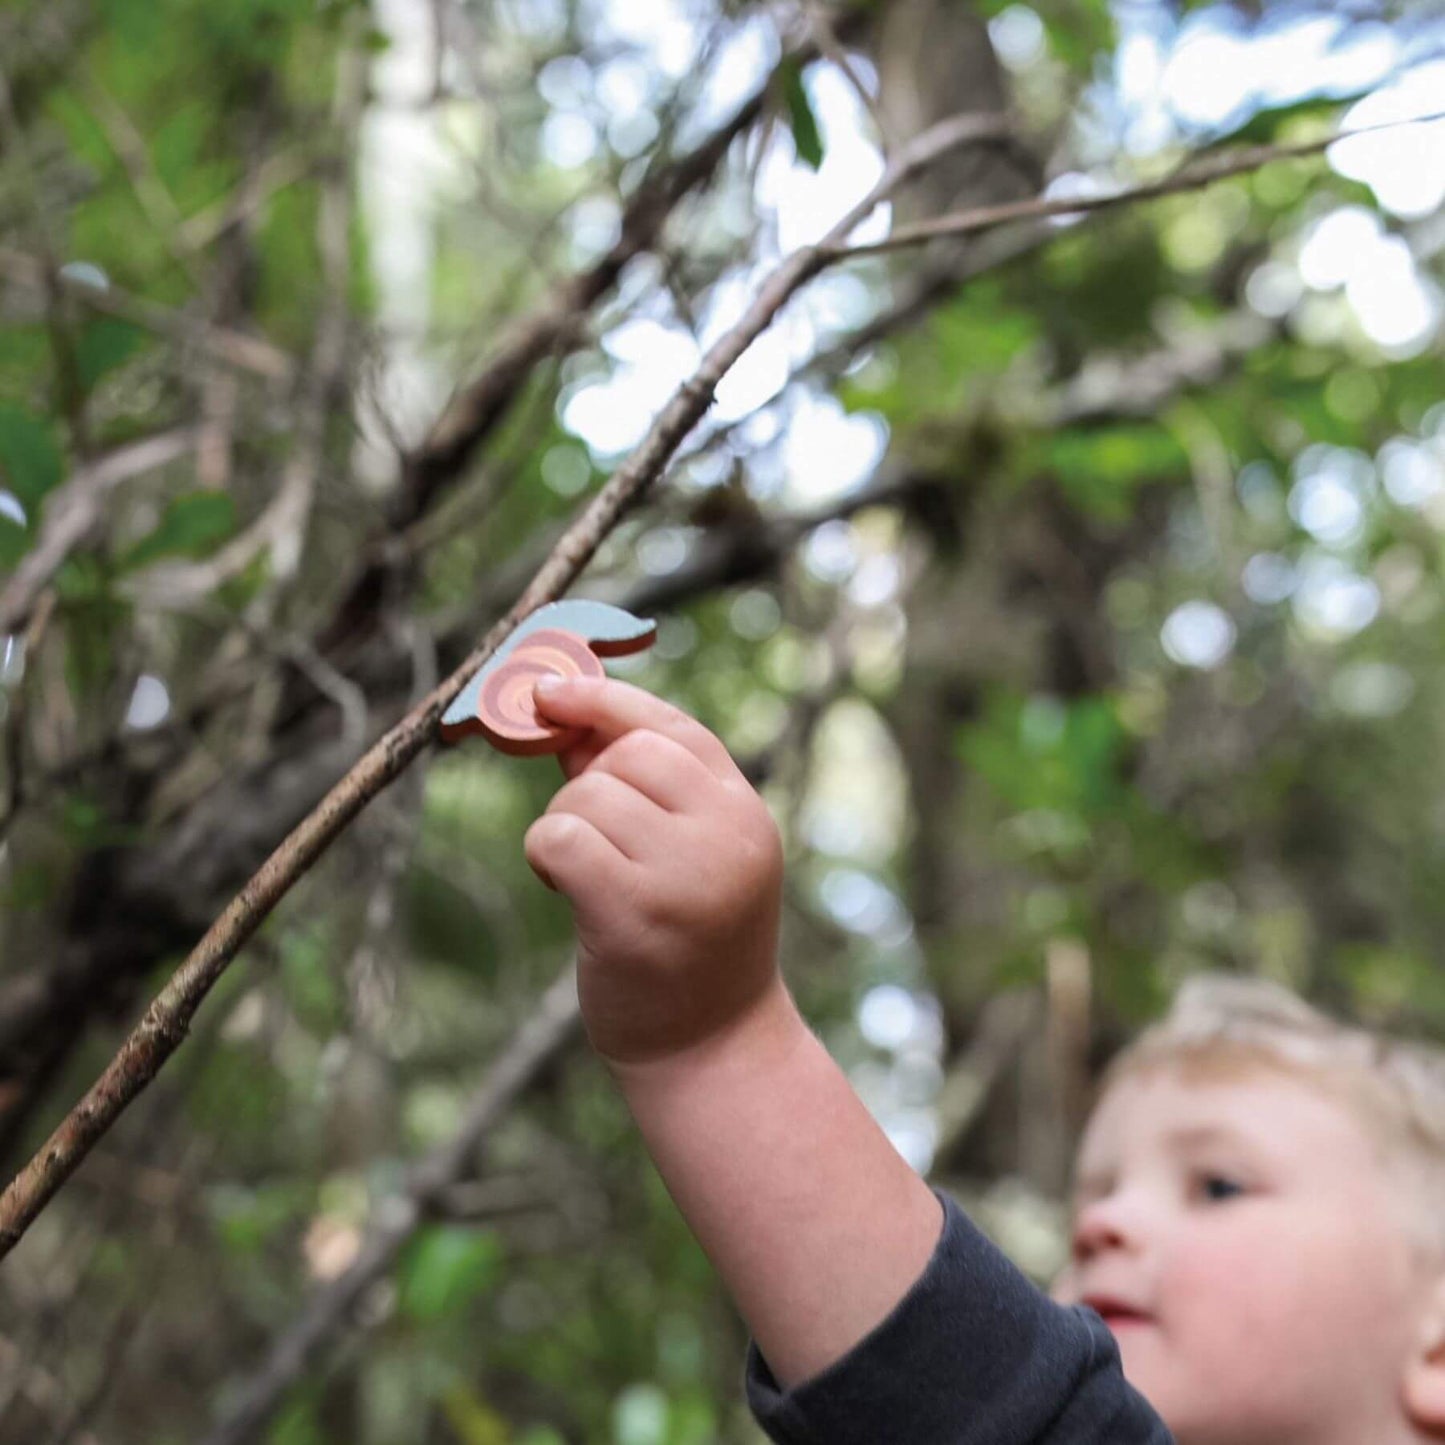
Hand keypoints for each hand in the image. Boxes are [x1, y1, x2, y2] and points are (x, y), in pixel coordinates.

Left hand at [522, 675, 784, 1069]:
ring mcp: (685, 872)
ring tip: (592, 882)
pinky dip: (543, 855)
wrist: (712, 1050)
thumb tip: (566, 714)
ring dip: (565, 829)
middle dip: (587, 787)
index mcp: (746, 812)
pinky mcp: (633, 912)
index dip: (605, 700)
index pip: (673, 727)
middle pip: (622, 754)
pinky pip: (558, 836)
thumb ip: (640, 786)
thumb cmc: (689, 946)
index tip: (551, 691)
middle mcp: (727, 834)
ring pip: (584, 795)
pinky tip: (567, 891)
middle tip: (594, 846)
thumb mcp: (689, 853)